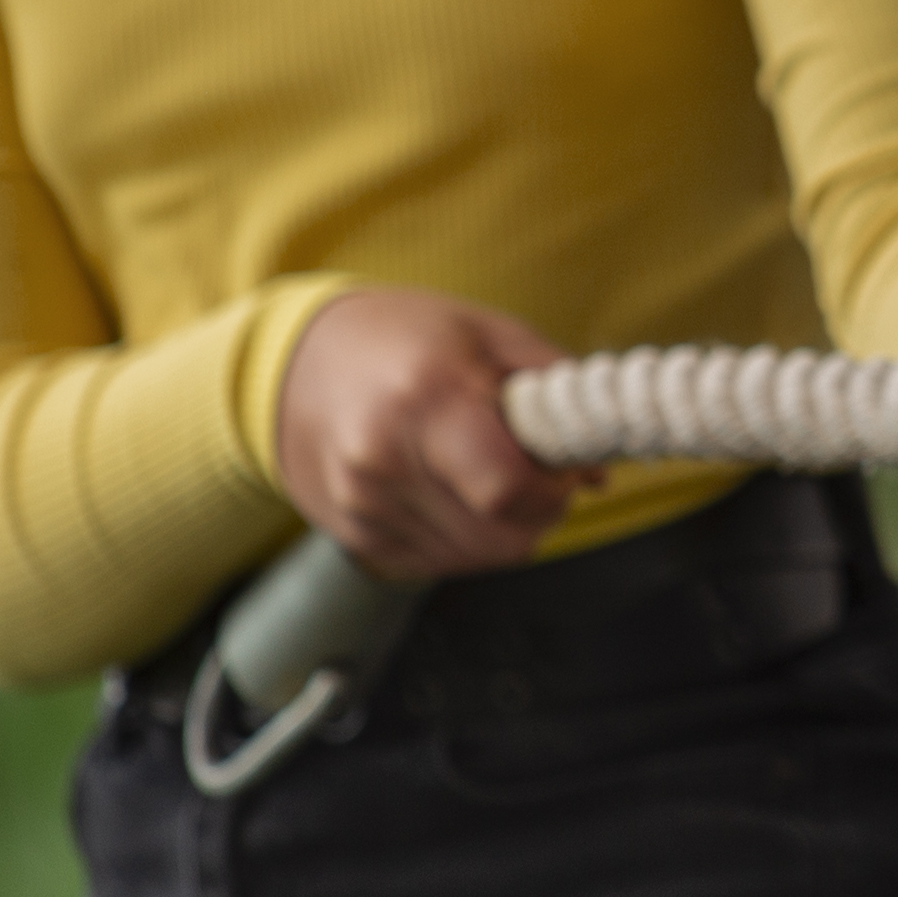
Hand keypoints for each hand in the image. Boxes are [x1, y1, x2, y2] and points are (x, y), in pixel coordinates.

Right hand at [273, 286, 576, 580]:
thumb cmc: (405, 337)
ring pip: (477, 558)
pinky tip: (452, 489)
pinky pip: (441, 563)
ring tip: (488, 471)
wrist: (296, 361)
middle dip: (539, 511)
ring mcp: (363, 508)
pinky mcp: (355, 538)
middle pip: (501, 538)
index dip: (555, 491)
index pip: (508, 491)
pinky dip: (466, 536)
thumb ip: (556, 389)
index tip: (565, 468)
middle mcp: (383, 464)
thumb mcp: (489, 333)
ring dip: (504, 527)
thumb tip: (601, 459)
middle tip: (536, 470)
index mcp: (424, 403)